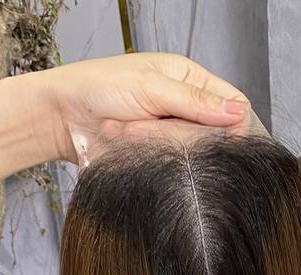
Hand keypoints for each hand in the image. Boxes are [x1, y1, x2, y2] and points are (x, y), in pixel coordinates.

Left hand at [26, 53, 249, 164]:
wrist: (61, 117)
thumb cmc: (98, 89)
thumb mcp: (149, 87)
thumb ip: (195, 103)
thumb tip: (239, 112)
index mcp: (190, 79)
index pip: (234, 104)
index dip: (232, 123)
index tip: (220, 137)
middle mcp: (186, 108)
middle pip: (210, 135)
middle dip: (172, 132)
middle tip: (138, 121)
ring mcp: (171, 137)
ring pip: (189, 155)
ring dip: (153, 144)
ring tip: (123, 130)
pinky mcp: (157, 160)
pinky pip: (170, 170)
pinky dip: (146, 158)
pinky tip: (124, 144)